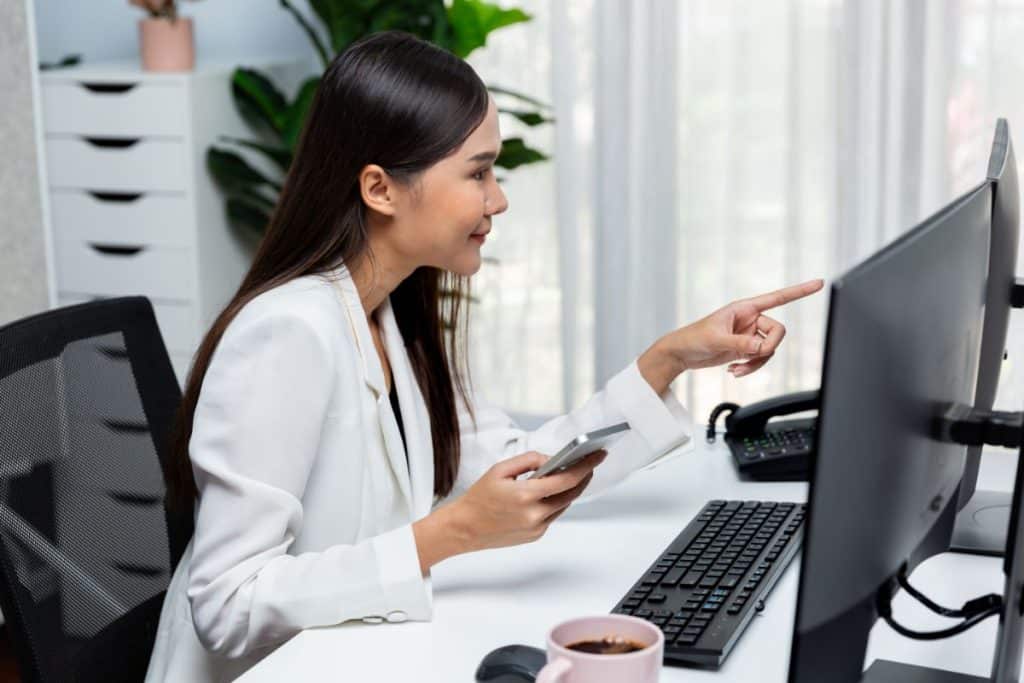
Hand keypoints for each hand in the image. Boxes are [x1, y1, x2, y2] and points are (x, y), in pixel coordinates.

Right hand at [451, 449, 606, 552]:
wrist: (464, 528)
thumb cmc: (479, 497)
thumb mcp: (501, 469)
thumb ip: (530, 460)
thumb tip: (552, 460)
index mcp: (526, 494)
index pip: (567, 479)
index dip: (586, 466)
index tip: (598, 455)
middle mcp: (535, 514)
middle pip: (571, 493)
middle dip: (584, 477)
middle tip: (590, 463)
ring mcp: (537, 527)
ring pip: (564, 505)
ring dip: (570, 489)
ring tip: (575, 474)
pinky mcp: (535, 535)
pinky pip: (552, 515)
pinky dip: (555, 502)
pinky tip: (553, 491)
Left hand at [658, 279, 824, 378]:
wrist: (682, 353)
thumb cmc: (694, 337)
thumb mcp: (718, 339)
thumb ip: (742, 344)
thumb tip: (762, 348)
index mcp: (744, 308)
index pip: (777, 298)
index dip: (799, 291)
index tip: (819, 283)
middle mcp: (750, 319)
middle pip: (778, 332)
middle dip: (768, 349)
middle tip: (751, 357)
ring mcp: (749, 335)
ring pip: (770, 349)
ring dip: (757, 363)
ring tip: (737, 370)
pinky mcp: (746, 349)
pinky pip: (760, 359)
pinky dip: (751, 367)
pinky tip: (734, 371)